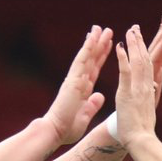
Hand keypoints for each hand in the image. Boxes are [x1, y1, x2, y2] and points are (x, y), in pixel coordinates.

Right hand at [45, 25, 112, 144]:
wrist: (53, 132)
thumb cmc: (66, 129)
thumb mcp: (84, 116)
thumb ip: (91, 106)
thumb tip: (99, 96)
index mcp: (82, 90)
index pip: (94, 69)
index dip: (100, 57)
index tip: (107, 46)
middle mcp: (78, 82)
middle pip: (91, 59)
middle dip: (99, 45)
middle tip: (106, 31)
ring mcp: (74, 79)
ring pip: (86, 56)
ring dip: (94, 41)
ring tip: (101, 28)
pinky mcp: (72, 80)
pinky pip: (81, 61)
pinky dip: (87, 48)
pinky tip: (92, 37)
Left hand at [117, 22, 161, 143]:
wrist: (141, 142)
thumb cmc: (141, 131)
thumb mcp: (146, 109)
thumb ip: (148, 95)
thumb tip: (152, 87)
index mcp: (151, 89)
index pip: (155, 63)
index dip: (159, 47)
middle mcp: (147, 86)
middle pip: (151, 57)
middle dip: (155, 38)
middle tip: (160, 22)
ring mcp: (138, 89)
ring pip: (139, 61)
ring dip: (137, 43)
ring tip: (134, 28)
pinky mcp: (128, 93)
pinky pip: (125, 71)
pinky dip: (123, 58)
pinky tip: (121, 46)